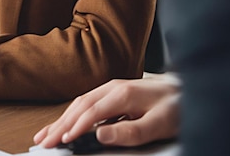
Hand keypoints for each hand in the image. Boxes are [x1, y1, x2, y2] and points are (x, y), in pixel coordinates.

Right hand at [33, 76, 179, 148]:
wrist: (187, 88)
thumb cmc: (176, 106)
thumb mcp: (159, 124)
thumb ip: (130, 131)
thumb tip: (101, 135)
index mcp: (122, 94)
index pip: (91, 112)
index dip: (75, 127)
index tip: (62, 140)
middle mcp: (112, 88)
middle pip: (79, 106)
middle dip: (59, 124)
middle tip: (43, 140)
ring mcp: (111, 88)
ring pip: (80, 103)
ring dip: (61, 119)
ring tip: (45, 133)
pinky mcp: (113, 93)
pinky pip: (87, 103)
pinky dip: (72, 114)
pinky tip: (65, 122)